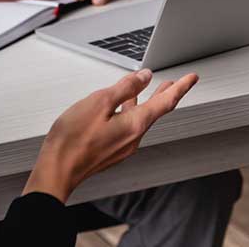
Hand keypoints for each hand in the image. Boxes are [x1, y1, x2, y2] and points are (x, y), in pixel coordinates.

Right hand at [24, 68, 197, 202]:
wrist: (56, 171)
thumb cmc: (73, 140)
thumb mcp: (100, 102)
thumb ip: (125, 87)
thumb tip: (144, 77)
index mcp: (135, 124)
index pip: (166, 102)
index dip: (181, 86)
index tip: (192, 77)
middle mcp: (133, 137)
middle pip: (156, 111)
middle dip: (168, 94)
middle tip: (178, 83)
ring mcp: (123, 146)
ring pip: (141, 118)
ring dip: (147, 102)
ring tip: (150, 90)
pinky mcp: (112, 150)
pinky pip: (128, 126)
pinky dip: (132, 111)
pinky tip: (123, 106)